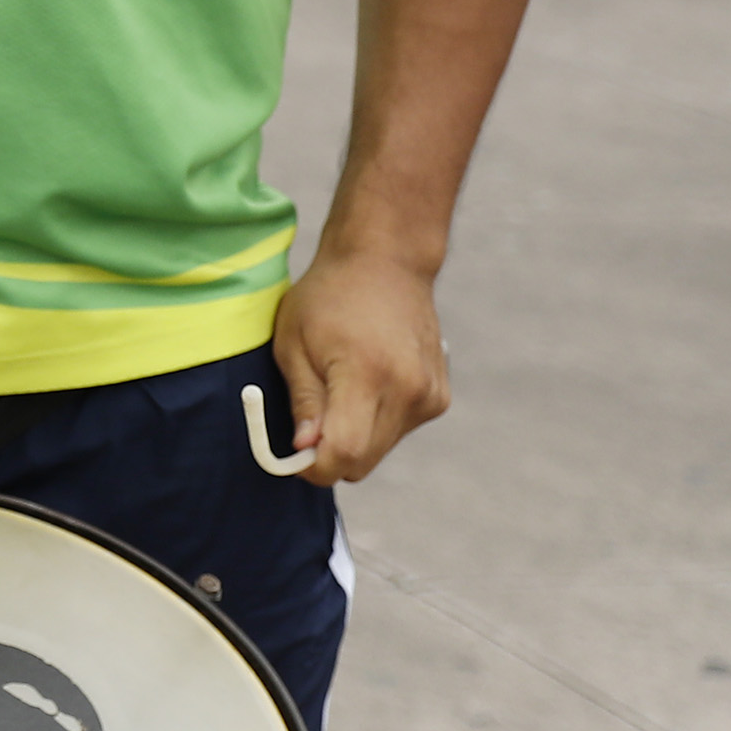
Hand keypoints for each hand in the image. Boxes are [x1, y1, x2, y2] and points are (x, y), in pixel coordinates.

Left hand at [265, 243, 448, 483]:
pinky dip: (374, 422)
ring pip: (379, 449)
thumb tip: (304, 449)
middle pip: (363, 460)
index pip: (345, 453)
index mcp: (368, 375)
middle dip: (329, 454)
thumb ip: (303, 401)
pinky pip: (396, 431)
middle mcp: (408, 391)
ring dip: (352, 436)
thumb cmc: (328, 297)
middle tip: (306, 423)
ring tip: (336, 388)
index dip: (313, 467)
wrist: (386, 263)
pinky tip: (365, 381)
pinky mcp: (438, 398)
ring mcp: (429, 396)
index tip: (292, 457)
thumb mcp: (293, 343)